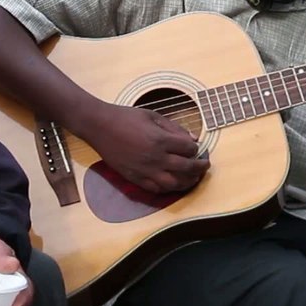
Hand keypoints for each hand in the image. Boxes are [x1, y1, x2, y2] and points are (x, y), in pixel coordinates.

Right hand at [79, 102, 208, 193]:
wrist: (100, 126)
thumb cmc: (126, 117)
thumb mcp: (153, 115)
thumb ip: (174, 127)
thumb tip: (193, 138)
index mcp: (161, 140)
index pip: (189, 149)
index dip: (196, 148)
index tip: (196, 147)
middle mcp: (156, 158)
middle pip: (187, 168)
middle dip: (200, 167)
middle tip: (205, 165)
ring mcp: (145, 171)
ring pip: (174, 183)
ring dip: (188, 181)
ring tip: (194, 178)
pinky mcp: (135, 178)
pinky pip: (157, 189)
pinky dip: (169, 188)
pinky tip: (174, 183)